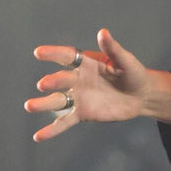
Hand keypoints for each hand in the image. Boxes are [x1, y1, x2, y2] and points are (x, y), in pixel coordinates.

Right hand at [26, 29, 170, 140]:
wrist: (141, 96)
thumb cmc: (133, 73)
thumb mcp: (125, 60)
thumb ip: (113, 49)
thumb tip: (103, 32)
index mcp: (86, 63)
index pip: (67, 57)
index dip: (53, 54)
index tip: (38, 53)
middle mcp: (77, 79)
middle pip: (61, 80)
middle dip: (52, 82)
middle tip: (42, 84)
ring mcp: (78, 97)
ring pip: (57, 101)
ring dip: (43, 104)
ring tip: (29, 106)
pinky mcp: (82, 113)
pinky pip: (64, 122)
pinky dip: (51, 130)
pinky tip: (37, 137)